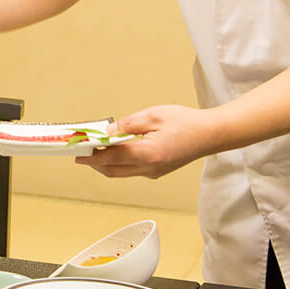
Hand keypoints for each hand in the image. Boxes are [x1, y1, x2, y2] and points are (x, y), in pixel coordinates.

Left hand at [75, 104, 219, 178]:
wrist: (210, 135)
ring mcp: (153, 173)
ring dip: (105, 165)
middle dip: (94, 163)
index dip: (92, 154)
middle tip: (81, 154)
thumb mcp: (153, 115)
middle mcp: (149, 168)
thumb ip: (127, 124)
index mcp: (147, 154)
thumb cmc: (186, 122)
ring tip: (94, 153)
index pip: (111, 157)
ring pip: (121, 173)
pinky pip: (132, 171)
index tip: (79, 151)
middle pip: (112, 170)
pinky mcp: (157, 171)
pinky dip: (119, 164)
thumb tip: (107, 132)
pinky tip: (115, 152)